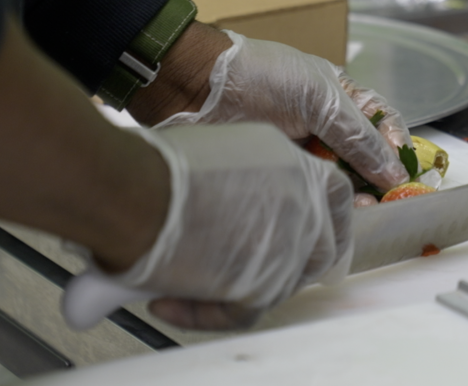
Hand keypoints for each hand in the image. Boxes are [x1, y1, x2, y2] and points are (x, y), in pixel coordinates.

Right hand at [91, 123, 354, 330]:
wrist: (134, 190)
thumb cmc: (153, 166)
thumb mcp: (216, 152)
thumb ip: (240, 181)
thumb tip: (225, 209)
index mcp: (294, 163)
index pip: (334, 196)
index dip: (325, 219)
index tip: (308, 235)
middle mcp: (303, 201)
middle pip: (322, 247)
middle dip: (293, 266)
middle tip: (246, 273)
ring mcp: (291, 243)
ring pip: (284, 284)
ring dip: (243, 292)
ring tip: (191, 284)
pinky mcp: (267, 282)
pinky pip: (243, 313)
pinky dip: (203, 315)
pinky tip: (167, 304)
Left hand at [154, 30, 410, 190]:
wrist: (200, 87)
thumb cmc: (262, 77)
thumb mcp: (322, 99)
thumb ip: (360, 137)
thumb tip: (394, 174)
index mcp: (341, 95)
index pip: (383, 122)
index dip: (397, 145)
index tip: (405, 171)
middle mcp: (326, 124)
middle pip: (365, 156)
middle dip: (379, 177)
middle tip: (389, 200)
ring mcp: (303, 149)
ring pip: (340, 177)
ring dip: (356, 192)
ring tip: (363, 206)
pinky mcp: (282, 171)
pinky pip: (312, 189)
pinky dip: (327, 200)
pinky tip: (335, 209)